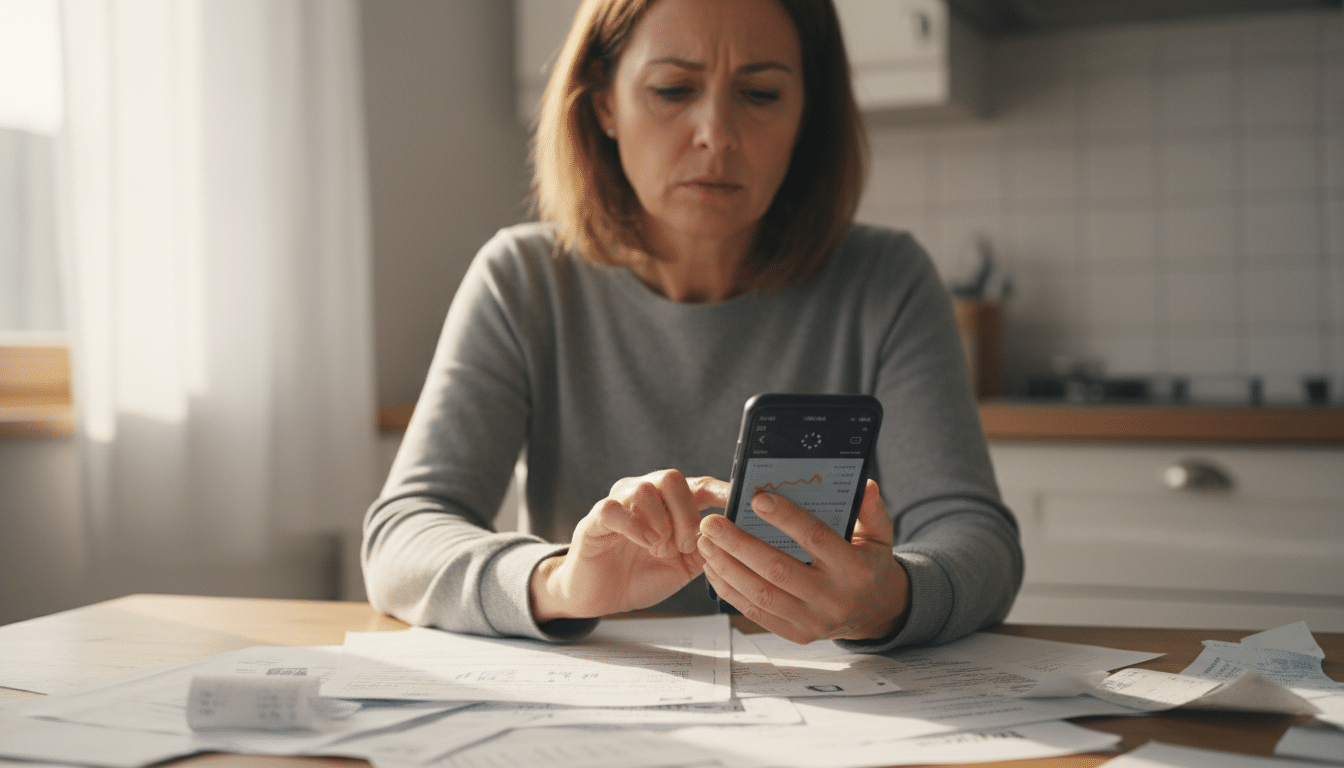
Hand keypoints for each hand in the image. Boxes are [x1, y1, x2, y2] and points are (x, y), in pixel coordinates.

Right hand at [530, 470, 729, 622]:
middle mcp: (644, 495)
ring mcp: (618, 504)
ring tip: (659, 549)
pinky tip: (644, 542)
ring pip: (645, 489)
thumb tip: (733, 536)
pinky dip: (634, 525)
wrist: (598, 596)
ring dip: (660, 523)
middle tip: (684, 544)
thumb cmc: (639, 575)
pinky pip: (613, 508)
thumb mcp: (683, 567)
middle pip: (672, 478)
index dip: (722, 490)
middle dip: (686, 512)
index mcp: (669, 504)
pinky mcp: (595, 520)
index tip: (744, 499)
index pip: (700, 485)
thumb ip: (706, 549)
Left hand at [697, 480, 909, 643]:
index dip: (785, 518)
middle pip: (777, 569)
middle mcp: (833, 598)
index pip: (815, 538)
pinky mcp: (795, 634)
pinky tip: (714, 568)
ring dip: (727, 567)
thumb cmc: (868, 564)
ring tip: (705, 542)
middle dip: (739, 544)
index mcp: (854, 569)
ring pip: (760, 593)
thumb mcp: (879, 536)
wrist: (873, 612)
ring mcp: (812, 620)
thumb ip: (871, 510)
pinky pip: (755, 611)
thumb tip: (865, 485)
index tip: (757, 498)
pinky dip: (730, 589)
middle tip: (712, 523)